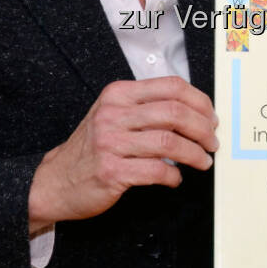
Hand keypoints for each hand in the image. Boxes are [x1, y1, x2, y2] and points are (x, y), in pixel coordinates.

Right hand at [28, 77, 217, 230]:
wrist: (54, 181)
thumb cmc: (92, 149)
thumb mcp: (113, 115)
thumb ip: (147, 108)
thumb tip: (195, 112)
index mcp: (118, 94)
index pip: (172, 86)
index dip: (200, 102)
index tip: (211, 117)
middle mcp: (113, 114)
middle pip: (175, 113)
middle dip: (203, 129)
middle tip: (212, 142)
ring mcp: (110, 143)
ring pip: (170, 142)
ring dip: (195, 154)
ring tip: (203, 161)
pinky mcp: (112, 171)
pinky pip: (157, 171)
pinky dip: (174, 176)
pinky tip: (176, 178)